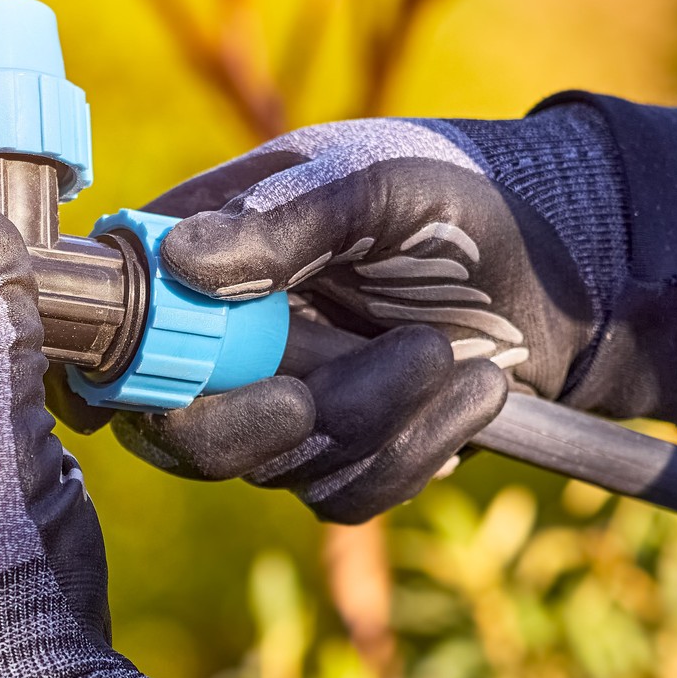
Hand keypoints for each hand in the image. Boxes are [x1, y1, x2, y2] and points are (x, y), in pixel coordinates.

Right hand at [56, 106, 621, 522]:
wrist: (562, 263)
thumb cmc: (453, 196)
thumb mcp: (373, 184)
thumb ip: (282, 222)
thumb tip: (182, 265)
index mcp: (198, 260)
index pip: (114, 328)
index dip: (123, 368)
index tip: (185, 376)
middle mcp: (222, 343)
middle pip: (172, 430)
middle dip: (250, 421)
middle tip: (310, 395)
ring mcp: (278, 404)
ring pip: (272, 466)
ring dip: (368, 418)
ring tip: (446, 352)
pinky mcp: (339, 455)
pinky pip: (340, 493)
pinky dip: (412, 451)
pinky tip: (473, 393)